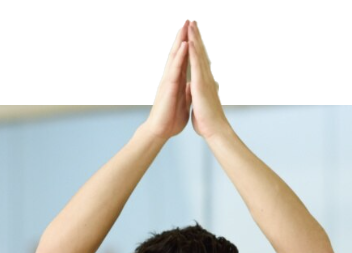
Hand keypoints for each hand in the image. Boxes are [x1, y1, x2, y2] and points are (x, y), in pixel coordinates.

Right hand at [140, 21, 190, 139]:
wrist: (160, 132)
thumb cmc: (169, 119)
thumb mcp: (182, 102)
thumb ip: (185, 91)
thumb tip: (189, 85)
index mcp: (175, 81)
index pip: (182, 59)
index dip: (186, 45)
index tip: (191, 32)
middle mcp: (170, 77)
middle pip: (176, 53)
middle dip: (182, 36)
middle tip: (187, 21)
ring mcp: (168, 81)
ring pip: (174, 56)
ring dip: (180, 40)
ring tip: (185, 26)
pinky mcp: (168, 87)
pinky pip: (175, 68)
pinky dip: (180, 56)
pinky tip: (184, 45)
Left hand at [186, 21, 230, 139]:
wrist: (215, 130)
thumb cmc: (208, 119)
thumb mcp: (201, 102)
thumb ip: (201, 92)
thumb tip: (201, 87)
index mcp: (203, 81)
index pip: (198, 60)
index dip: (196, 46)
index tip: (192, 34)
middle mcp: (205, 77)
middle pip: (200, 52)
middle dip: (196, 36)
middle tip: (192, 22)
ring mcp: (204, 80)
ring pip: (198, 55)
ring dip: (195, 39)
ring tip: (191, 25)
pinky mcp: (201, 85)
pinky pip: (196, 66)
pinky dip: (194, 53)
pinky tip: (191, 43)